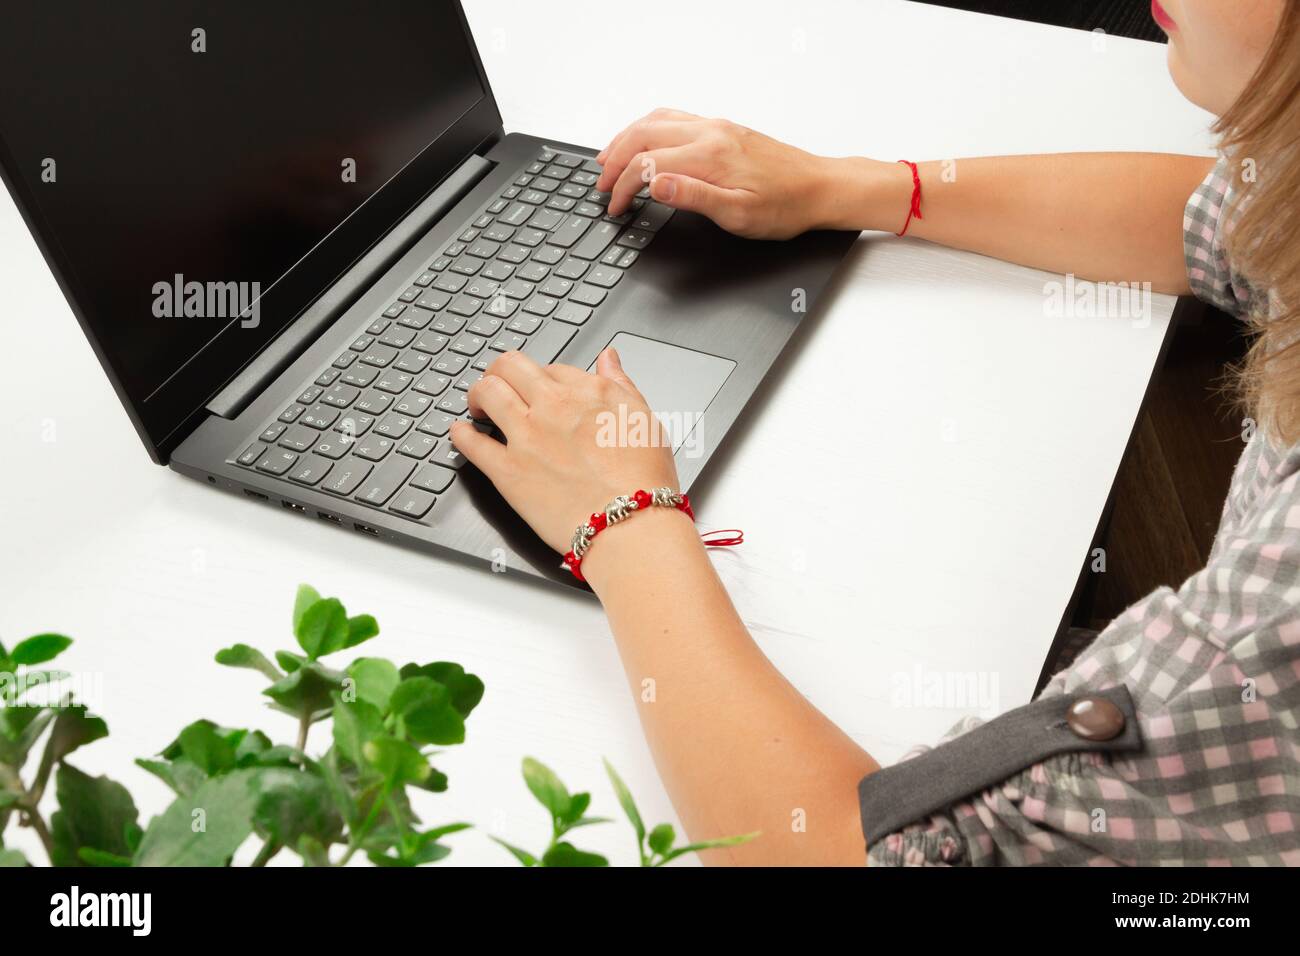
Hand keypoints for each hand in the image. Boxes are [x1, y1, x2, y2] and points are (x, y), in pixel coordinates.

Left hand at [448, 348, 679, 553]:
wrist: (631, 525)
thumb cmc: (643, 481)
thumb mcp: (644, 419)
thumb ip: (621, 384)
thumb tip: (609, 359)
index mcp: (587, 392)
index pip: (552, 368)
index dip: (543, 378)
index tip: (540, 390)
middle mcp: (553, 407)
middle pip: (510, 367)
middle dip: (500, 371)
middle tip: (499, 384)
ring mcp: (527, 437)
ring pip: (487, 393)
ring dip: (478, 394)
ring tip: (479, 405)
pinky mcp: (508, 471)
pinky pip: (472, 443)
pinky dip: (461, 435)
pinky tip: (461, 433)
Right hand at [595, 107, 844, 238]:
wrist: (819, 188)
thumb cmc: (785, 206)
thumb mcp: (738, 214)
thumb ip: (693, 197)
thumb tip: (655, 184)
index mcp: (708, 155)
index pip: (646, 165)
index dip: (621, 188)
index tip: (614, 207)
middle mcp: (709, 133)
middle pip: (642, 134)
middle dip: (614, 159)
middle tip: (600, 184)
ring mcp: (715, 127)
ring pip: (655, 120)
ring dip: (626, 138)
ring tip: (608, 159)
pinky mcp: (722, 128)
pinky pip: (674, 117)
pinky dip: (647, 127)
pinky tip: (643, 140)